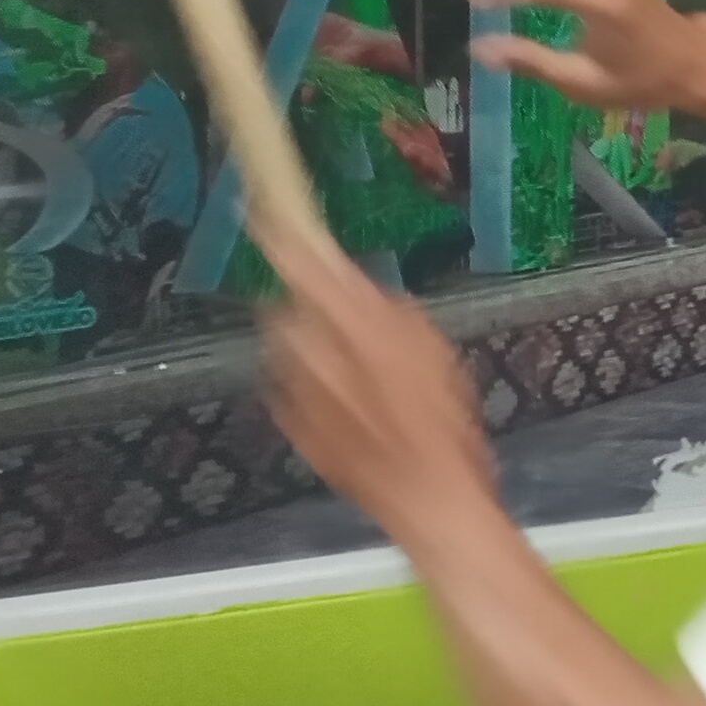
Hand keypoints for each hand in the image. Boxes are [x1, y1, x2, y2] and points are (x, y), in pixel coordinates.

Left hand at [263, 247, 498, 551]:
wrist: (423, 493)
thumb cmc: (439, 420)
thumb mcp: (427, 344)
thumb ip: (380, 306)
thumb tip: (348, 282)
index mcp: (346, 323)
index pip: (299, 264)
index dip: (281, 235)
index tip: (265, 212)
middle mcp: (307, 352)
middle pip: (288, 309)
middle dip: (311, 310)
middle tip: (352, 326)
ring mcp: (293, 391)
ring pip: (289, 348)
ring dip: (311, 350)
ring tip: (360, 378)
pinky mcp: (289, 422)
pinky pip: (292, 387)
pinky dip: (313, 387)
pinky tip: (353, 408)